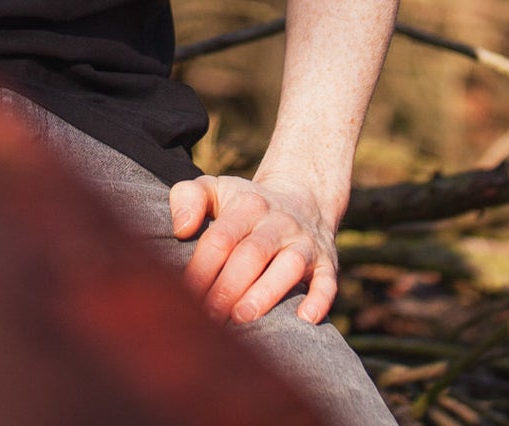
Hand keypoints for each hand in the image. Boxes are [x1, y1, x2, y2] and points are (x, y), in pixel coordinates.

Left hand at [167, 173, 339, 326]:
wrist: (303, 197)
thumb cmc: (244, 203)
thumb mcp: (215, 188)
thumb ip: (188, 197)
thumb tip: (181, 229)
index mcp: (248, 204)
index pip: (221, 238)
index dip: (202, 267)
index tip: (185, 294)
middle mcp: (279, 222)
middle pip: (252, 254)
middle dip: (228, 287)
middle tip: (208, 317)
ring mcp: (305, 243)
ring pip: (289, 267)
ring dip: (266, 294)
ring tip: (242, 318)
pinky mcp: (327, 263)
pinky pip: (328, 281)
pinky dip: (320, 300)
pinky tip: (304, 320)